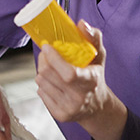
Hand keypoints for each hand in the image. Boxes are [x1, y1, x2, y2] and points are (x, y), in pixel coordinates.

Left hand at [35, 20, 126, 139]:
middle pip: (49, 75)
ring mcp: (69, 108)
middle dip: (44, 60)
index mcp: (90, 82)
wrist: (97, 107)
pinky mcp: (60, 115)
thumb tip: (82, 23)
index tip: (47, 46)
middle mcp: (80, 98)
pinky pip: (41, 92)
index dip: (54, 59)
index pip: (68, 73)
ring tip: (51, 68)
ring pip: (42, 82)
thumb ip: (93, 37)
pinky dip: (43, 84)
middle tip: (47, 53)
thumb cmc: (96, 76)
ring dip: (42, 71)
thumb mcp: (99, 55)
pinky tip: (53, 81)